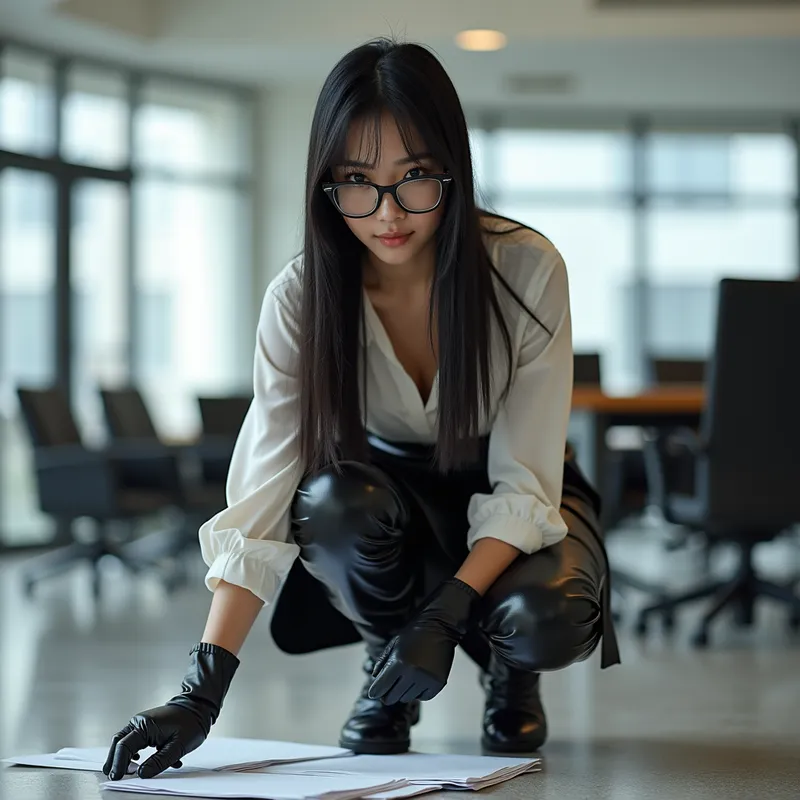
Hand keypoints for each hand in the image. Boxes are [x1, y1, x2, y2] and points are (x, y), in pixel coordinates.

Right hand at [103, 643, 238, 780]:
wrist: (198, 706)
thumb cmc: (191, 723)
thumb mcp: (178, 746)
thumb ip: (159, 761)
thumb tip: (141, 774)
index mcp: (145, 725)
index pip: (124, 747)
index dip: (118, 764)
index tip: (117, 778)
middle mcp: (140, 722)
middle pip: (119, 743)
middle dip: (115, 761)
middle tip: (115, 776)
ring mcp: (142, 723)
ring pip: (124, 741)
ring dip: (123, 757)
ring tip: (125, 773)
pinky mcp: (147, 726)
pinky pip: (134, 740)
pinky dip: (132, 752)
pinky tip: (138, 762)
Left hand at [368, 578, 480, 704]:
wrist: (439, 628)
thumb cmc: (414, 634)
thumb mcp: (393, 645)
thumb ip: (381, 663)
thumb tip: (375, 679)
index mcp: (399, 663)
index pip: (380, 688)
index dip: (375, 691)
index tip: (374, 692)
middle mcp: (412, 674)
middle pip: (392, 698)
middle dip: (387, 694)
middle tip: (389, 688)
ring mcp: (426, 680)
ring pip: (407, 698)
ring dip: (404, 691)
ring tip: (407, 677)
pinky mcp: (438, 684)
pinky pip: (423, 697)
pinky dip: (419, 692)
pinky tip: (418, 680)